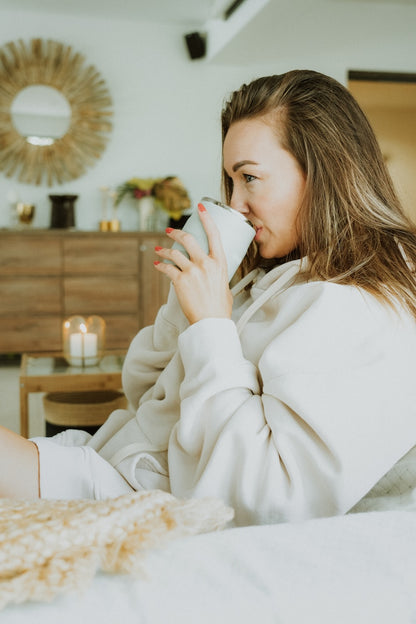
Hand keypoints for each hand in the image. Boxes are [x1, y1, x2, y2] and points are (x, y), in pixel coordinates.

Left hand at [153, 204, 232, 323]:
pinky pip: (167, 268)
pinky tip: (157, 265)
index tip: (200, 208)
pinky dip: (160, 266)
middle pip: (188, 239)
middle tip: (170, 231)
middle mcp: (206, 263)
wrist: (211, 322)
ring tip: (159, 250)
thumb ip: (217, 274)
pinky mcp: (180, 280)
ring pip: (174, 253)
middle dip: (176, 233)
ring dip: (164, 250)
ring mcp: (192, 271)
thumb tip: (212, 273)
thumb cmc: (220, 307)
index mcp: (220, 263)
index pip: (214, 234)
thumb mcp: (225, 285)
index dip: (206, 218)